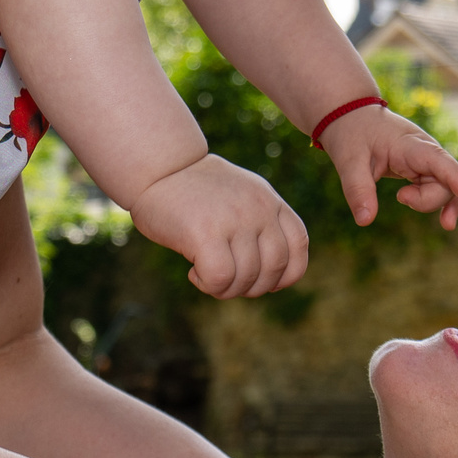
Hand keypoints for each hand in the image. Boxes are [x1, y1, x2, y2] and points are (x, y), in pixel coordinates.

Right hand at [131, 155, 310, 298]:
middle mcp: (258, 209)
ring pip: (247, 279)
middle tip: (227, 281)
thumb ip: (261, 223)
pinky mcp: (206, 233)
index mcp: (269, 200)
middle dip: (251, 288)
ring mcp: (234, 220)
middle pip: (274, 269)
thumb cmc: (196, 191)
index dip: (287, 273)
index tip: (268, 283)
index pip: (298, 245)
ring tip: (206, 275)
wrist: (159, 167)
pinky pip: (221, 279)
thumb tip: (273, 278)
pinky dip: (209, 285)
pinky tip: (194, 272)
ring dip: (226, 289)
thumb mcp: (241, 196)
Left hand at [318, 104, 457, 230]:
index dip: (454, 178)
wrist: (353, 117)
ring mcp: (427, 159)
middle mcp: (426, 150)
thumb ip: (357, 190)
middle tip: (399, 197)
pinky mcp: (423, 168)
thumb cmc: (352, 134)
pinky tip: (446, 222)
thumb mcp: (348, 162)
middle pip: (444, 182)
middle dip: (427, 200)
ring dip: (428, 202)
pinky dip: (440, 204)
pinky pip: (439, 188)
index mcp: (409, 144)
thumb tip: (365, 221)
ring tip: (401, 197)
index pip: (438, 160)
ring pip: (443, 188)